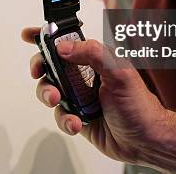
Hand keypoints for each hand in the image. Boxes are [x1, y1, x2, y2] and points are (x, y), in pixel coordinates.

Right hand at [21, 27, 175, 171]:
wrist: (146, 140)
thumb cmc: (139, 104)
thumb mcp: (118, 71)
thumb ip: (92, 54)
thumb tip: (64, 47)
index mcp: (95, 59)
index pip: (67, 42)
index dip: (46, 36)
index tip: (29, 34)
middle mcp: (84, 76)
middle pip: (50, 66)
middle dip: (41, 69)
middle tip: (39, 73)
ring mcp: (80, 96)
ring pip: (50, 91)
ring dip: (48, 95)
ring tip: (57, 100)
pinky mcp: (77, 117)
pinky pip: (59, 115)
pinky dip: (64, 119)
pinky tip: (77, 122)